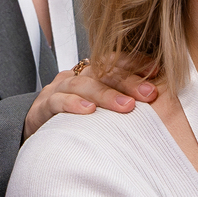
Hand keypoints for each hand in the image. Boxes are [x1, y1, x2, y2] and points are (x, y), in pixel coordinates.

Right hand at [23, 53, 159, 139]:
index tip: (158, 69)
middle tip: (150, 93)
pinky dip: (73, 105)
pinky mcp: (42, 108)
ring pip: (82, 85)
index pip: (115, 61)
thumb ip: (123, 100)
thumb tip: (159, 101)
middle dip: (128, 81)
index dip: (136, 63)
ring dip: (106, 95)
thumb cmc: (75, 121)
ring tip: (127, 106)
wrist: (38, 135)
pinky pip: (57, 102)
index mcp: (91, 73)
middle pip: (103, 71)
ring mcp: (57, 90)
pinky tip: (89, 111)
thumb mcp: (100, 108)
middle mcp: (75, 77)